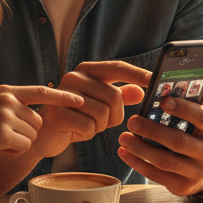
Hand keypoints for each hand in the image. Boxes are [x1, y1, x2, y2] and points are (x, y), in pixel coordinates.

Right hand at [0, 84, 85, 165]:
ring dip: (18, 144)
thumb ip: (10, 104)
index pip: (41, 91)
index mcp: (5, 91)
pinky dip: (12, 152)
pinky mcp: (2, 134)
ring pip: (32, 135)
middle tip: (0, 136)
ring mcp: (5, 116)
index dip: (63, 97)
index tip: (81, 100)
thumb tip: (35, 113)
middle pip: (38, 121)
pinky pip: (23, 147)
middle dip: (25, 133)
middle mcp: (7, 100)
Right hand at [33, 61, 148, 157]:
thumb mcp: (100, 106)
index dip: (138, 74)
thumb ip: (119, 96)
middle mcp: (75, 76)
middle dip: (114, 115)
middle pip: (114, 96)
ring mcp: (65, 93)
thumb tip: (140, 91)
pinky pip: (90, 127)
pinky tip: (76, 131)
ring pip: (103, 113)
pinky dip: (88, 134)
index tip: (156, 81)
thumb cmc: (76, 118)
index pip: (117, 68)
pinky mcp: (59, 112)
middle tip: (101, 121)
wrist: (45, 134)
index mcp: (87, 70)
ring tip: (85, 124)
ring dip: (99, 126)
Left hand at [117, 72, 202, 195]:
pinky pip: (157, 176)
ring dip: (141, 148)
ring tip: (123, 137)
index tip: (163, 101)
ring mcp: (197, 173)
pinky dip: (138, 164)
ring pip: (165, 161)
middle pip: (179, 141)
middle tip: (132, 120)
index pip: (202, 118)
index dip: (183, 109)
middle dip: (153, 130)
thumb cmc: (199, 134)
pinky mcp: (182, 187)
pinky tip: (124, 152)